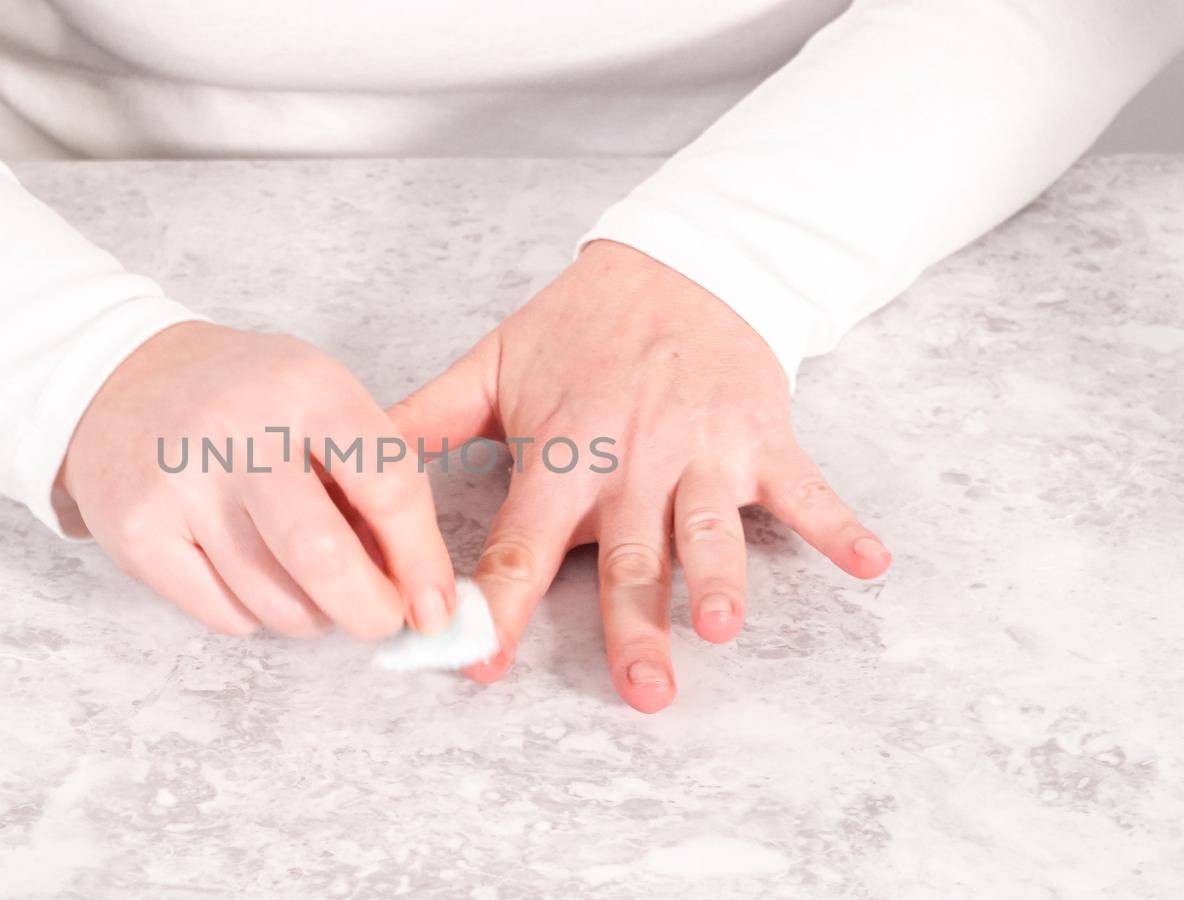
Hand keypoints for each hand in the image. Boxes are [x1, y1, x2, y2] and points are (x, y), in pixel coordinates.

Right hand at [63, 322, 455, 638]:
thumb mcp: (317, 394)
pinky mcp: (137, 531)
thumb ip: (371, 472)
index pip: (387, 486)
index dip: (421, 559)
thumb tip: (418, 582)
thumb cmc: (242, 397)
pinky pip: (222, 614)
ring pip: (274, 600)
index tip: (434, 602)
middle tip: (381, 621)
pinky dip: (253, 615)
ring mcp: (180, 484)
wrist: (118, 376)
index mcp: (305, 389)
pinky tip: (249, 577)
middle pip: (323, 557)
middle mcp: (239, 433)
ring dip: (311, 616)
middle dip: (369, 610)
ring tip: (311, 591)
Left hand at [391, 240, 890, 712]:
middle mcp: (633, 458)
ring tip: (724, 626)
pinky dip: (842, 525)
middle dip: (634, 624)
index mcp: (562, 450)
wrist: (676, 261)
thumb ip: (423, 422)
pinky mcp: (763, 436)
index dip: (499, 604)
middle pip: (629, 555)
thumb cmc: (576, 328)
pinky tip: (874, 565)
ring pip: (711, 527)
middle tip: (639, 690)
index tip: (479, 662)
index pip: (521, 541)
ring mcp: (705, 449)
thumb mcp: (491, 366)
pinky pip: (807, 489)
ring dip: (722, 576)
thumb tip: (351, 464)